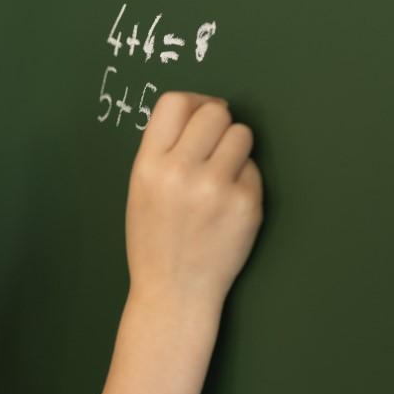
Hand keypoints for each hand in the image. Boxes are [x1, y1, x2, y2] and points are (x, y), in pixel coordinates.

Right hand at [125, 91, 263, 306]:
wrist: (173, 292)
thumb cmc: (155, 241)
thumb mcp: (140, 191)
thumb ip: (162, 152)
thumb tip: (199, 112)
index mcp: (148, 166)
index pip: (174, 102)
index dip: (194, 102)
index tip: (202, 115)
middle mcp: (180, 172)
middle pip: (215, 111)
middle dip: (219, 124)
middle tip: (215, 148)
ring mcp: (215, 188)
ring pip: (242, 134)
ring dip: (236, 149)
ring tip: (222, 176)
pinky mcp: (245, 204)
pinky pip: (254, 170)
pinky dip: (245, 182)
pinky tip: (228, 207)